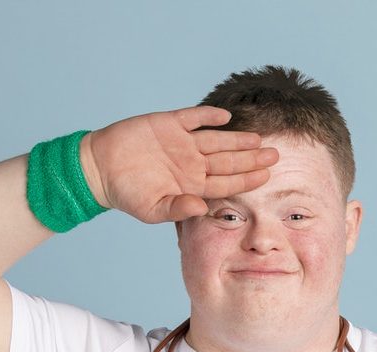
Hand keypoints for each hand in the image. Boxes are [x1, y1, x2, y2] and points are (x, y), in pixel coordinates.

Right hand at [78, 106, 278, 223]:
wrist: (101, 169)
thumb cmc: (127, 194)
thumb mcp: (152, 210)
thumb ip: (178, 209)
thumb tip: (202, 208)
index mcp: (192, 185)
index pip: (226, 183)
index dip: (246, 179)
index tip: (266, 177)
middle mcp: (192, 164)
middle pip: (228, 161)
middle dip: (252, 159)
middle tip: (275, 155)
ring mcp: (182, 143)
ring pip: (217, 140)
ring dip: (238, 139)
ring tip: (259, 139)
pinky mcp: (168, 124)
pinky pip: (193, 117)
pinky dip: (207, 116)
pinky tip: (225, 116)